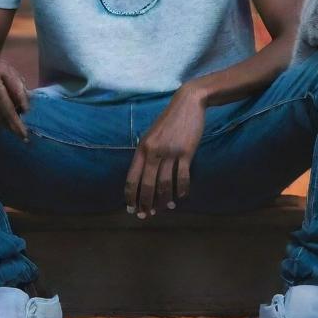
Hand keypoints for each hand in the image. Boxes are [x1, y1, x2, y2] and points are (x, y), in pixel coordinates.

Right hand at [0, 56, 30, 141]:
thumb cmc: (0, 71)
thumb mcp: (13, 73)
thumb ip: (20, 87)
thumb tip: (26, 107)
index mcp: (4, 69)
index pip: (14, 86)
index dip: (21, 100)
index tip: (27, 112)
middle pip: (2, 101)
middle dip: (12, 119)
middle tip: (22, 133)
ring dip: (3, 122)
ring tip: (14, 131)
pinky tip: (1, 125)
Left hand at [124, 86, 206, 218]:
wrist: (187, 103)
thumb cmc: (168, 121)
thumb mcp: (151, 135)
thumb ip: (146, 153)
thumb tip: (142, 176)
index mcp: (142, 148)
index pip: (132, 177)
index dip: (130, 195)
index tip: (131, 208)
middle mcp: (153, 151)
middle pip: (146, 184)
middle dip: (145, 203)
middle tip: (145, 215)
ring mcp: (170, 152)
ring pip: (164, 184)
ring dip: (164, 200)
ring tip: (165, 208)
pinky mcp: (186, 152)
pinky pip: (182, 178)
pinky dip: (182, 191)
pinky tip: (181, 197)